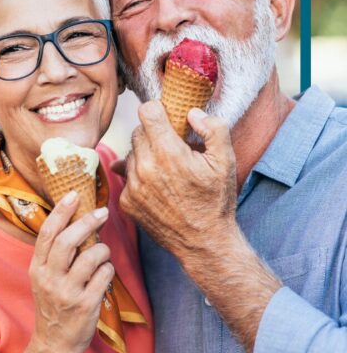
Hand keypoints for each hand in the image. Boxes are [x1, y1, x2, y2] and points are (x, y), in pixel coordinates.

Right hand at [28, 191, 114, 352]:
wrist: (54, 343)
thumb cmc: (53, 305)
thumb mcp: (44, 279)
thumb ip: (55, 255)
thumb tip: (77, 222)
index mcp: (37, 268)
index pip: (47, 233)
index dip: (61, 211)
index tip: (74, 194)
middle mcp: (49, 279)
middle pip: (68, 241)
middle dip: (87, 222)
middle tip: (102, 212)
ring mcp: (67, 293)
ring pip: (91, 256)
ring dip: (102, 249)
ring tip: (103, 253)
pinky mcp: (85, 305)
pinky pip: (104, 275)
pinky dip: (108, 269)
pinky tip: (104, 273)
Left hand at [120, 101, 236, 258]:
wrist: (203, 242)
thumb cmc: (215, 200)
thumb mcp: (225, 161)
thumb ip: (213, 128)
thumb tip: (191, 112)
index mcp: (168, 153)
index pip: (147, 112)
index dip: (158, 110)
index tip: (166, 116)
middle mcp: (145, 167)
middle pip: (138, 132)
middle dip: (154, 134)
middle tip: (172, 148)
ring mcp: (132, 186)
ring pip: (131, 154)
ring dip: (145, 156)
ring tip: (167, 170)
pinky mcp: (126, 201)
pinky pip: (126, 176)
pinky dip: (139, 176)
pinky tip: (158, 186)